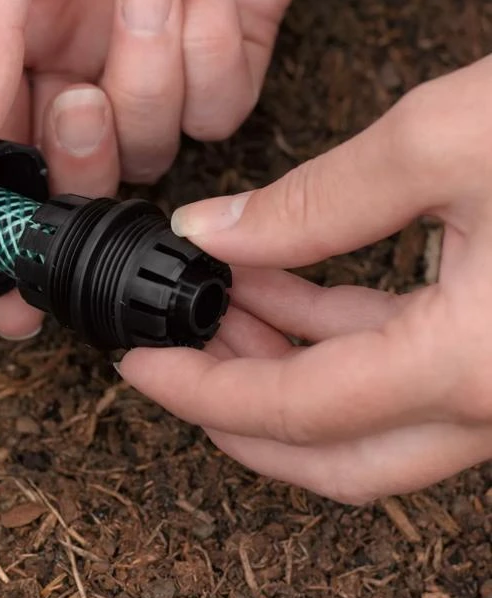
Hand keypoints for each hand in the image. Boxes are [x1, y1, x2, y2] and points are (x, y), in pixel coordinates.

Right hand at [0, 0, 391, 337]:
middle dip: (78, 157)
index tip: (6, 296)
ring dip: (152, 78)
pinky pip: (222, 106)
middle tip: (78, 98)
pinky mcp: (232, 44)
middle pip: (74, 174)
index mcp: (3, 32)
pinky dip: (214, 50)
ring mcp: (156, 56)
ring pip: (154, 148)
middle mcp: (76, 55)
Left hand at [119, 57, 491, 503]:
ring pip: (376, 423)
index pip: (299, 410)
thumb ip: (317, 202)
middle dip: (240, 415)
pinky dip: (345, 344)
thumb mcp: (446, 140)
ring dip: (288, 374)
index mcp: (476, 365)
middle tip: (170, 360)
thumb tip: (214, 232)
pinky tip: (286, 289)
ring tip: (214, 305)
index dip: (203, 390)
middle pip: (336, 456)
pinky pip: (416, 376)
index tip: (139, 364)